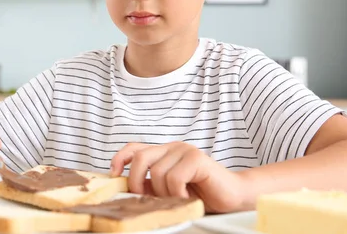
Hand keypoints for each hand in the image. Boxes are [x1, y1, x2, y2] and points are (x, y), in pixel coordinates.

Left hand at [110, 142, 247, 212]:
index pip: (134, 148)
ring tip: (178, 198)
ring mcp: (184, 150)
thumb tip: (126, 188)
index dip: (120, 158)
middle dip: (136, 181)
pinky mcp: (196, 158)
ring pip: (157, 172)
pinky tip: (187, 197)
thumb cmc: (201, 193)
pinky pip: (174, 177)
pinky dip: (177, 193)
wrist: (233, 196)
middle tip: (145, 198)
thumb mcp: (168, 189)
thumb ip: (150, 184)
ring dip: (164, 193)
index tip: (113, 174)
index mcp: (163, 152)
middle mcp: (172, 147)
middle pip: (140, 157)